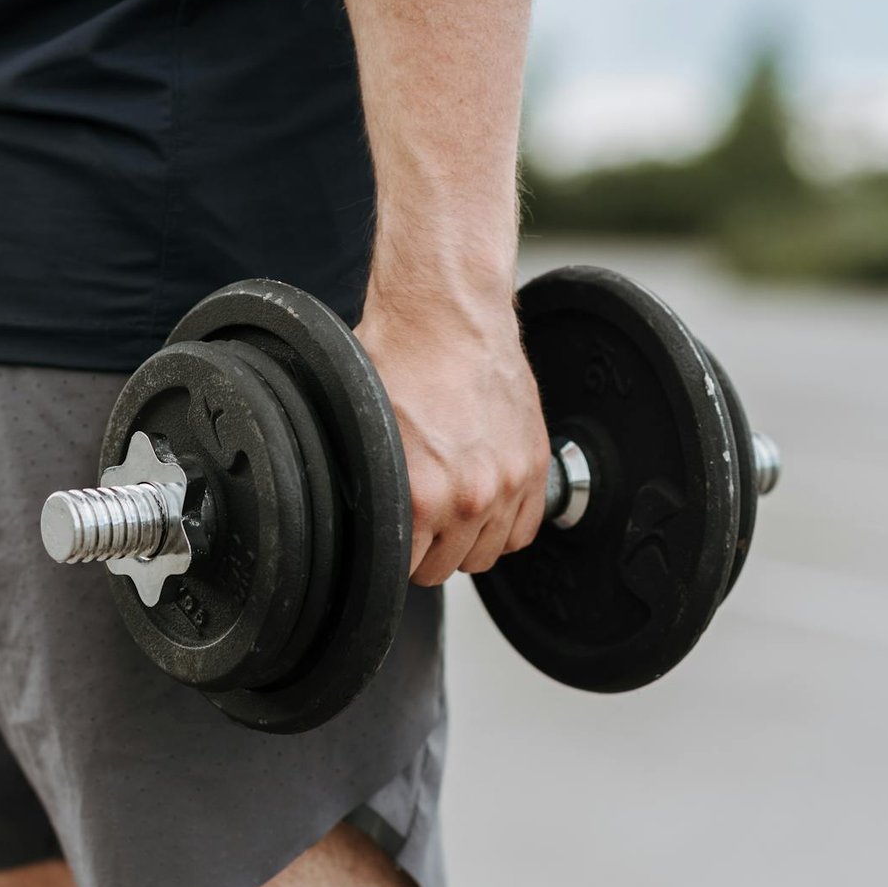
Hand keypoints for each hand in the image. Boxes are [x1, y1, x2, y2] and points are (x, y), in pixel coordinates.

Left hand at [355, 272, 550, 585]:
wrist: (448, 316)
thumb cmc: (399, 359)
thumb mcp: (361, 430)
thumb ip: (366, 487)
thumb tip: (353, 517)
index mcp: (422, 496)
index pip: (406, 569)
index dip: (392, 555)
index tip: (389, 539)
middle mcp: (470, 498)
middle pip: (445, 568)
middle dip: (426, 549)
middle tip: (415, 520)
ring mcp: (509, 484)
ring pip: (486, 555)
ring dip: (466, 540)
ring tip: (447, 510)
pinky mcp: (534, 465)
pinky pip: (524, 531)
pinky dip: (504, 526)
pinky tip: (482, 506)